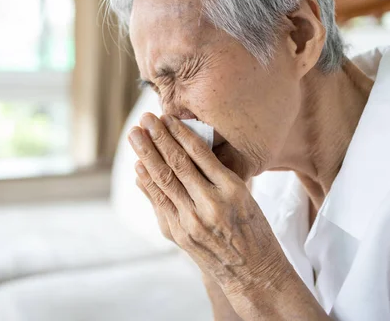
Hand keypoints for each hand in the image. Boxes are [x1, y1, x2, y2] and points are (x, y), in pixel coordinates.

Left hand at [129, 113, 289, 296]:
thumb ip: (219, 173)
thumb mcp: (245, 195)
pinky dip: (147, 183)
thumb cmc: (254, 229)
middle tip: (144, 119)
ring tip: (135, 136)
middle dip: (157, 138)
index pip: (199, 153)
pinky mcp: (178, 235)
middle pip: (176, 164)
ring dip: (146, 155)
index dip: (180, 133)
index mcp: (232, 190)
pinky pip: (158, 203)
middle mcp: (210, 204)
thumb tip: (188, 147)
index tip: (167, 116)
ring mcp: (191, 221)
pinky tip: (139, 167)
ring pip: (163, 181)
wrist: (253, 273)